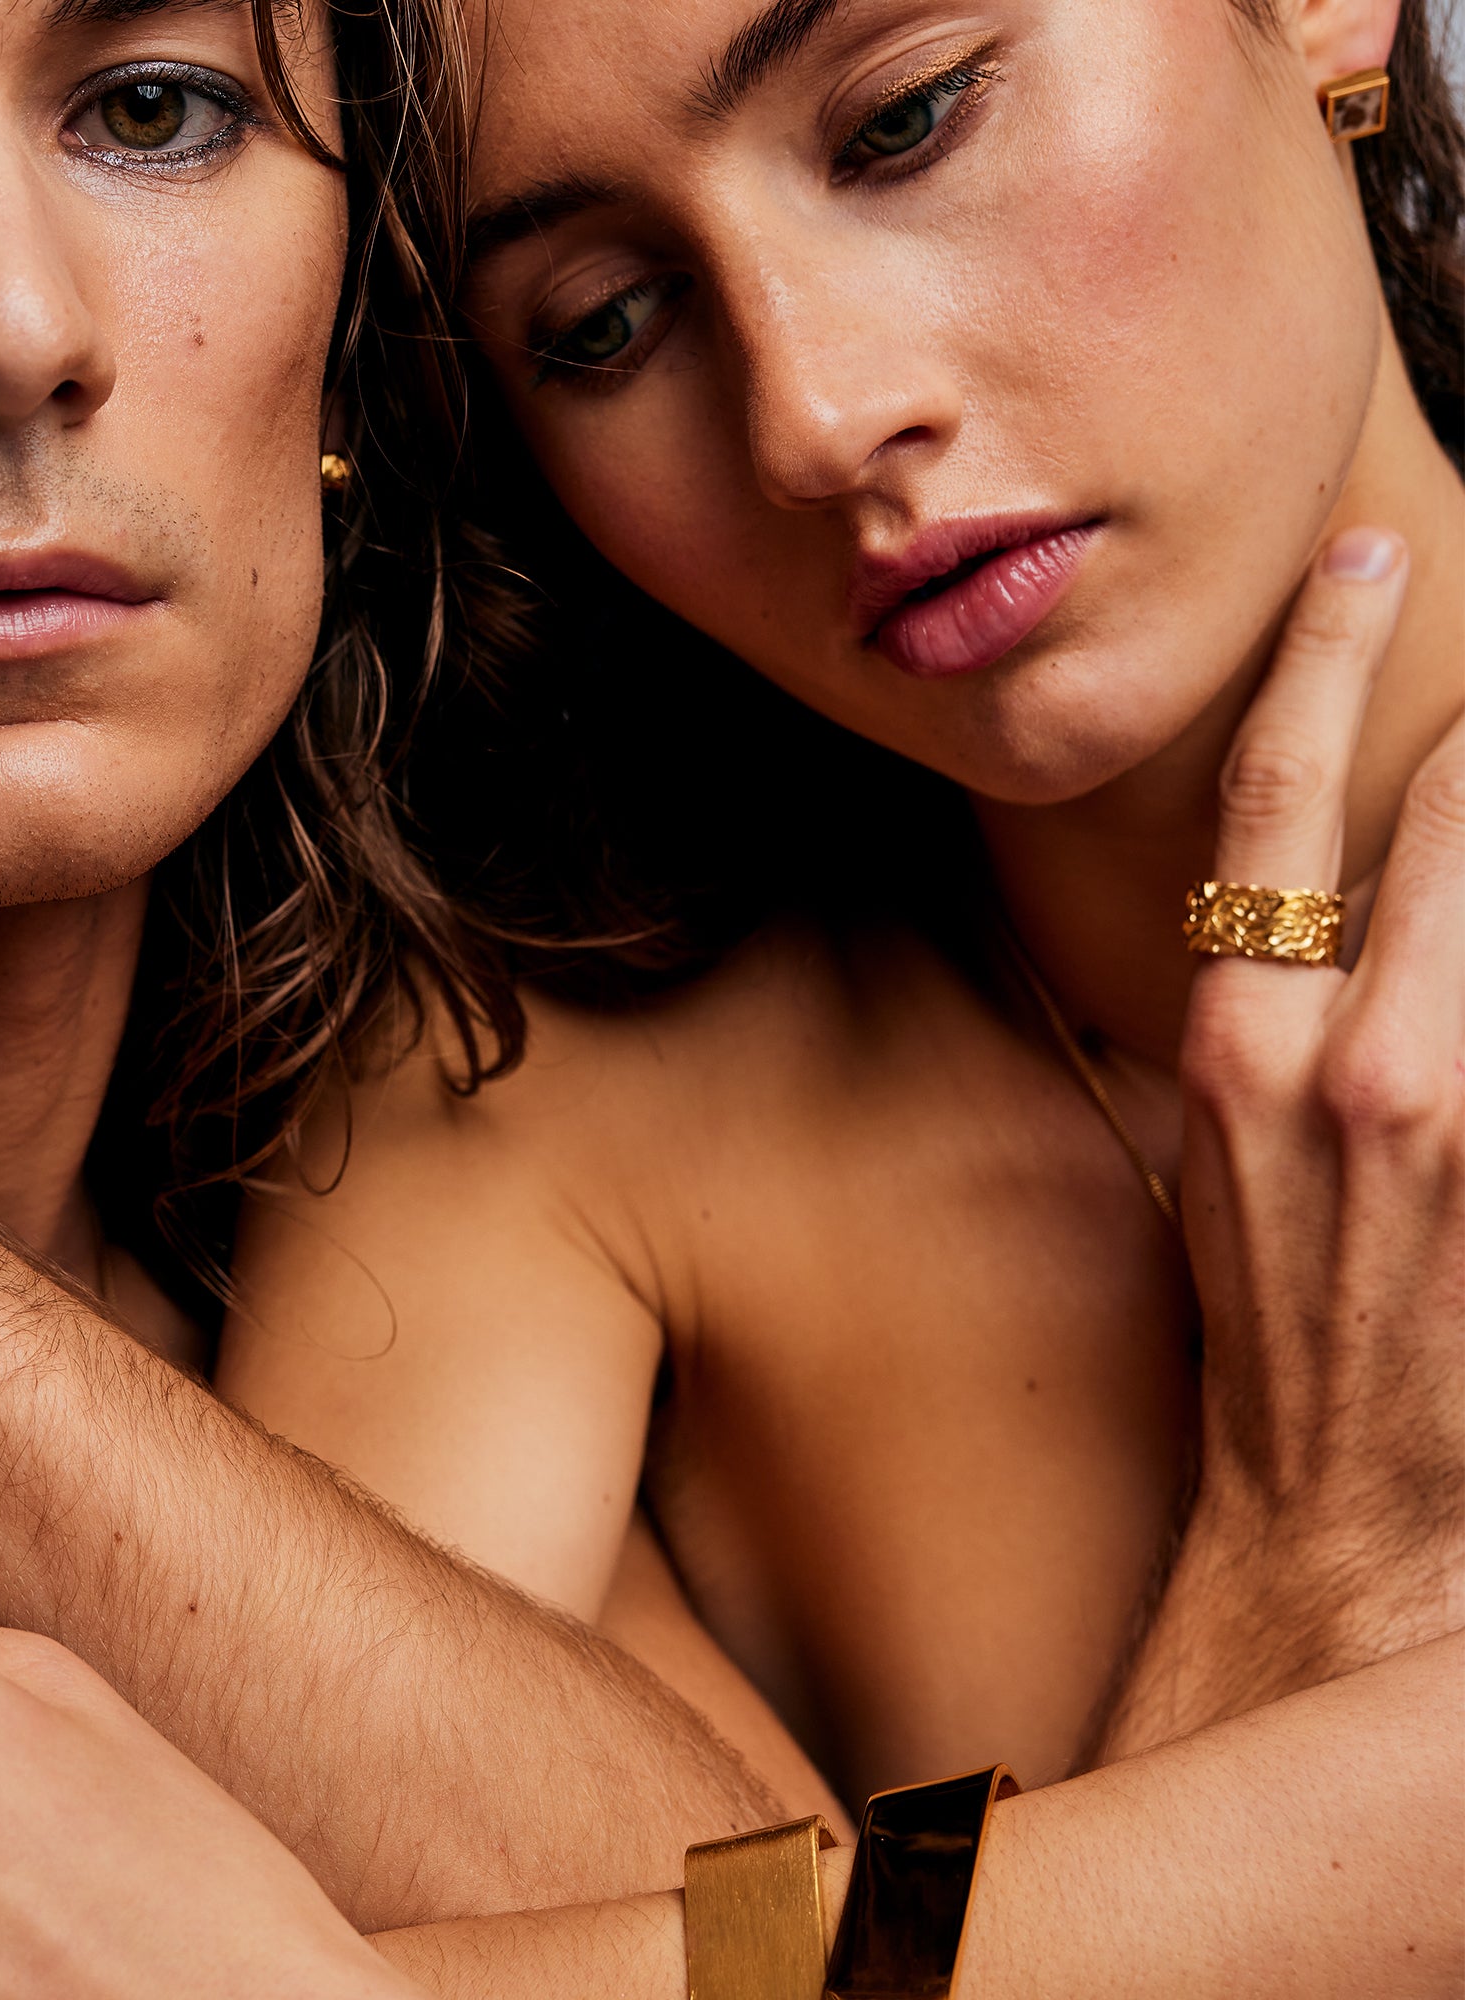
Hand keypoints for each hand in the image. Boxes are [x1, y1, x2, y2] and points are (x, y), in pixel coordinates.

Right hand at [1109, 528, 1464, 1750]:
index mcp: (1233, 1047)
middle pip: (1450, 805)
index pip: (1273, 796)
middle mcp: (1347, 1060)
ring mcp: (1453, 1116)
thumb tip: (1320, 922)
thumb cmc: (1269, 1342)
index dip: (1321, 652)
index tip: (1363, 556)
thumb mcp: (1213, 1165)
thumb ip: (1265, 1028)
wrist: (1347, 1530)